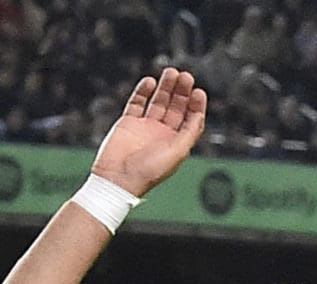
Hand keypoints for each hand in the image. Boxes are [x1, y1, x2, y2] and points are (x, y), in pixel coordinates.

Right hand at [92, 67, 206, 196]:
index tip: (198, 91)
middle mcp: (162, 134)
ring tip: (171, 72)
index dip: (196, 105)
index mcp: (176, 143)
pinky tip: (149, 81)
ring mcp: (145, 127)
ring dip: (165, 87)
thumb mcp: (176, 153)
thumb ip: (189, 134)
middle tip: (186, 76)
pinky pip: (137, 102)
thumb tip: (199, 117)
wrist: (117, 178)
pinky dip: (143, 91)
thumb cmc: (148, 171)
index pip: (190, 120)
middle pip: (176, 107)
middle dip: (181, 92)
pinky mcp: (128, 122)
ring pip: (158, 101)